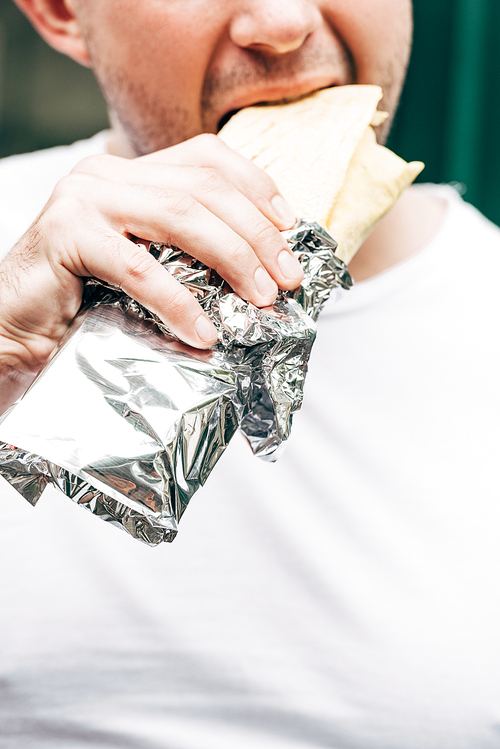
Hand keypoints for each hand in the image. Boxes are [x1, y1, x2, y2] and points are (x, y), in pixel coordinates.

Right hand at [0, 134, 301, 410]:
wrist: (14, 327)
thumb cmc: (85, 301)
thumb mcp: (147, 265)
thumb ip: (187, 252)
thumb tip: (261, 271)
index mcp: (132, 173)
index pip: (207, 157)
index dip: (257, 187)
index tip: (292, 228)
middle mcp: (108, 173)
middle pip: (203, 186)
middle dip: (256, 233)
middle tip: (288, 278)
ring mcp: (84, 198)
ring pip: (179, 214)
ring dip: (231, 257)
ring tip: (260, 299)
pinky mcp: (65, 234)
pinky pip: (137, 266)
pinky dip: (178, 300)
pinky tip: (203, 331)